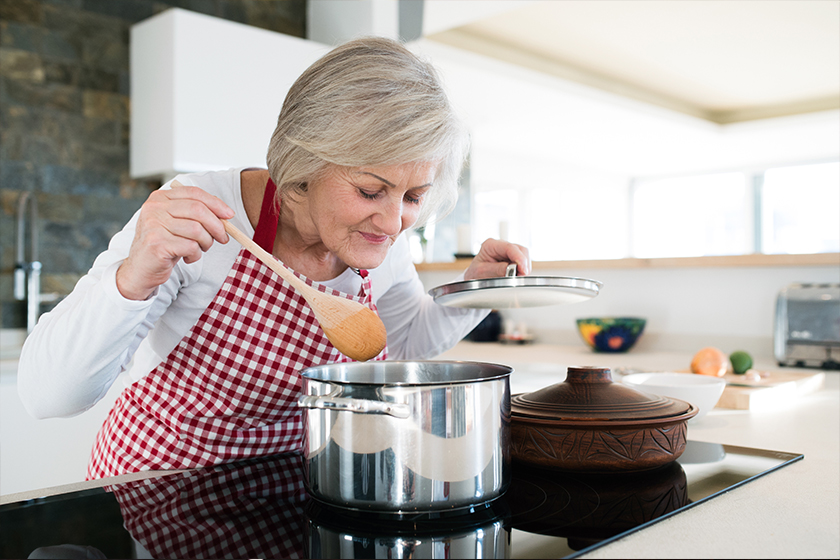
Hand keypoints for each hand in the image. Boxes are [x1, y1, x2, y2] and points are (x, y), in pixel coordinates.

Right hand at [116, 180, 234, 299]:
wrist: (141, 270)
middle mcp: (154, 208)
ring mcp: (153, 225)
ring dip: (206, 243)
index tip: (229, 215)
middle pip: (198, 210)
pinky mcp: (156, 244)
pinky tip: (188, 258)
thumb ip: (196, 214)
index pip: (194, 193)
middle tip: (223, 238)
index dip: (216, 203)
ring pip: (197, 230)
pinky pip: (191, 247)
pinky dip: (196, 255)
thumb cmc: (165, 245)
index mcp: (160, 198)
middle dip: (217, 225)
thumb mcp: (179, 224)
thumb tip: (225, 213)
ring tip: (200, 249)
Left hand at [464, 238, 530, 280]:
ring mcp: (507, 252)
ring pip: (524, 256)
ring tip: (517, 277)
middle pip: (520, 250)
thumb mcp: (481, 273)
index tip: (523, 269)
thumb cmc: (474, 274)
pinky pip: (523, 262)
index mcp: (490, 245)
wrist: (472, 280)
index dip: (519, 258)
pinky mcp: (513, 259)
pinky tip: (517, 276)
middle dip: (523, 264)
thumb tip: (512, 269)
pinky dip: (523, 270)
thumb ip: (497, 270)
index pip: (509, 247)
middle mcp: (500, 246)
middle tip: (521, 276)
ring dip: (524, 267)